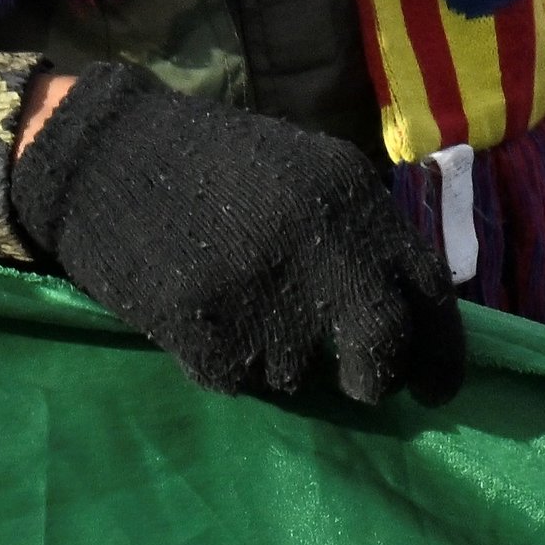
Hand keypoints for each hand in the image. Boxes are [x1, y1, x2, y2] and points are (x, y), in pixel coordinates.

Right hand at [9, 63, 465, 407]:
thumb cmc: (211, 165)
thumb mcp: (307, 174)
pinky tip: (194, 315)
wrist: (104, 155)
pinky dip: (220, 361)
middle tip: (356, 384)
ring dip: (275, 360)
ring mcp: (262, 292)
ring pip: (297, 375)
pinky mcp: (205, 328)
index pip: (427, 294)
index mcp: (354, 204)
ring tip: (235, 310)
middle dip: (373, 378)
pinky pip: (233, 380)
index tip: (434, 389)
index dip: (440, 352)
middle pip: (381, 349)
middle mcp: (321, 250)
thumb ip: (359, 235)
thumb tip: (404, 318)